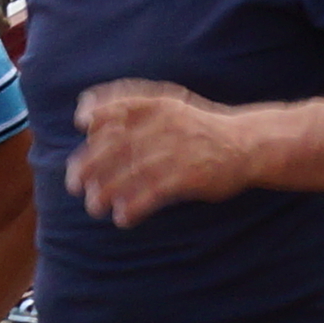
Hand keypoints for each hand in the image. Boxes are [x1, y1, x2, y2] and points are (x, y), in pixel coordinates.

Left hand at [60, 79, 252, 230]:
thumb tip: (92, 125)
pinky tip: (123, 218)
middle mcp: (164, 125)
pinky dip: (133, 207)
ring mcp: (175, 150)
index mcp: (159, 105)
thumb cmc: (202, 127)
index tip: (81, 124)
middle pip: (115, 144)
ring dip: (106, 193)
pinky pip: (152, 194)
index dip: (96, 112)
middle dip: (89, 165)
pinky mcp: (187, 175)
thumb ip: (138, 109)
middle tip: (74, 184)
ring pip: (129, 173)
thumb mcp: (173, 106)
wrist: (248, 143)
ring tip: (94, 207)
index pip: (119, 104)